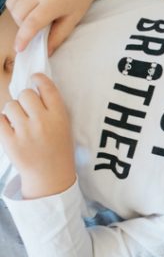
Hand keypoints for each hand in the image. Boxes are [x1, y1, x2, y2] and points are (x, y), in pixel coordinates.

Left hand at [0, 74, 75, 197]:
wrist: (51, 177)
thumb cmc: (57, 149)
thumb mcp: (64, 127)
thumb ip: (52, 108)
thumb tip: (33, 86)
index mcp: (59, 117)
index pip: (47, 88)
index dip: (38, 79)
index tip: (34, 79)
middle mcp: (43, 122)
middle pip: (26, 94)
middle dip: (24, 100)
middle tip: (27, 111)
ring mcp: (26, 133)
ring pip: (10, 106)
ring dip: (12, 111)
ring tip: (18, 123)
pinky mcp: (11, 142)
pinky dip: (3, 122)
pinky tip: (9, 129)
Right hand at [7, 0, 101, 53]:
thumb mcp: (72, 19)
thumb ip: (58, 36)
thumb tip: (46, 51)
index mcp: (54, 2)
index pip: (32, 23)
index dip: (23, 38)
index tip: (19, 48)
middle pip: (18, 14)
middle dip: (22, 26)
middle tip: (34, 26)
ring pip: (11, 3)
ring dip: (17, 14)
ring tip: (31, 14)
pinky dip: (16, 1)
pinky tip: (28, 3)